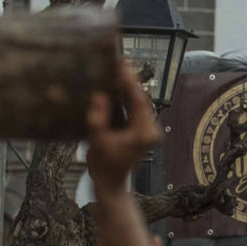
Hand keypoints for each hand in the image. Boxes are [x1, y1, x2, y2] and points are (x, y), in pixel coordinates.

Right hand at [83, 57, 160, 192]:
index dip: (130, 82)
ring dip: (127, 87)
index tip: (122, 65)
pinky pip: (133, 109)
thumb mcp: (97, 141)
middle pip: (140, 99)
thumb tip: (99, 97)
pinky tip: (115, 85)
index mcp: (144, 133)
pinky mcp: (139, 130)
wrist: (110, 184)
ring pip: (138, 103)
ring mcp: (145, 130)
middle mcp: (149, 129)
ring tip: (117, 68)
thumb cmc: (104, 166)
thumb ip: (98, 119)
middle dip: (129, 80)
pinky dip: (125, 97)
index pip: (139, 101)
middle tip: (119, 61)